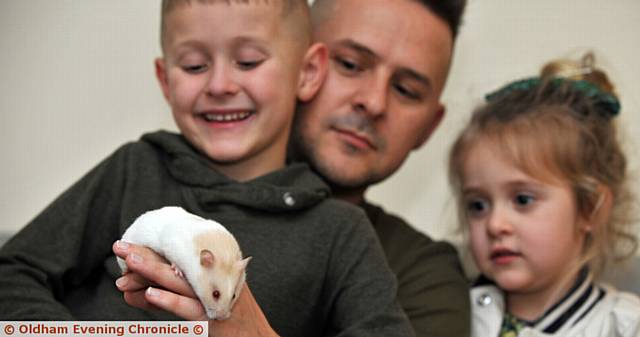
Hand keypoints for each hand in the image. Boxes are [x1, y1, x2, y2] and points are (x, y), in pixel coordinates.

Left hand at [112, 241, 278, 336]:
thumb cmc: (229, 317)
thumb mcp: (207, 298)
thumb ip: (175, 295)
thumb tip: (138, 293)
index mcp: (213, 269)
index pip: (178, 256)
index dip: (152, 250)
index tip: (128, 245)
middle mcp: (214, 277)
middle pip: (175, 262)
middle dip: (146, 253)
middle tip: (120, 246)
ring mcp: (213, 296)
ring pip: (178, 281)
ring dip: (152, 270)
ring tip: (129, 262)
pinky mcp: (212, 317)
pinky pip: (187, 308)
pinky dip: (169, 300)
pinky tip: (151, 295)